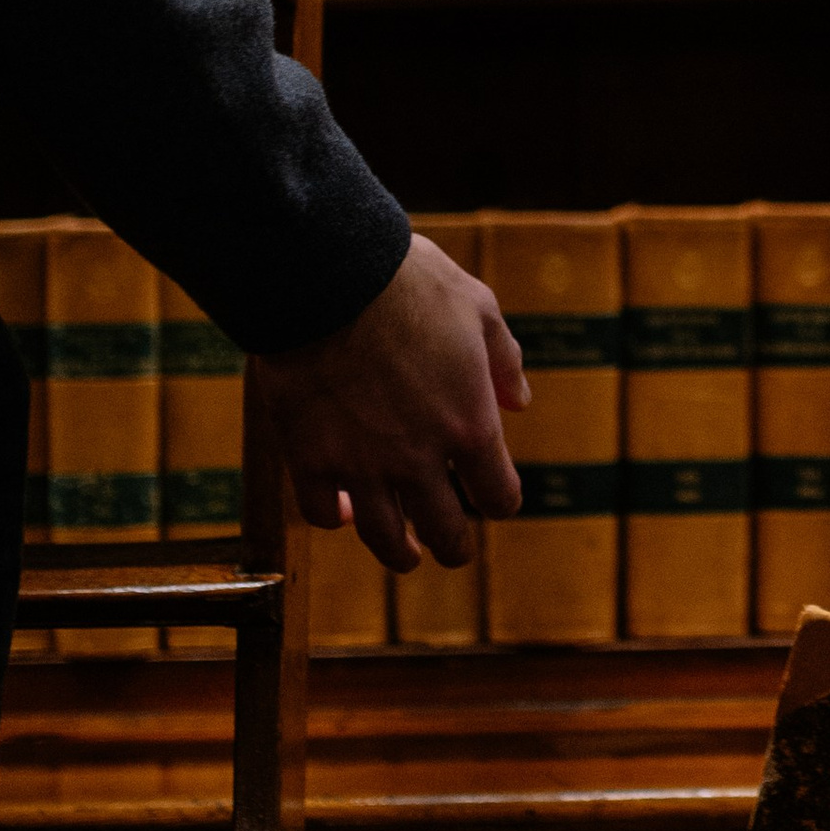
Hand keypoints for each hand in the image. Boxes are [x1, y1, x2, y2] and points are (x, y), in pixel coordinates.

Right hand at [254, 232, 526, 569]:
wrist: (326, 275)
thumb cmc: (408, 282)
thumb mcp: (477, 307)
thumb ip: (503, 360)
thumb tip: (520, 401)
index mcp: (470, 425)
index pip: (499, 496)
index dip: (499, 499)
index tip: (492, 496)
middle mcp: (420, 459)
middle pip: (446, 534)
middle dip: (453, 546)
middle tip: (449, 547)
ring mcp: (361, 464)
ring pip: (384, 539)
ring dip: (399, 553)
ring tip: (404, 554)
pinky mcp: (309, 458)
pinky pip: (320, 512)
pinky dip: (333, 517)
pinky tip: (340, 509)